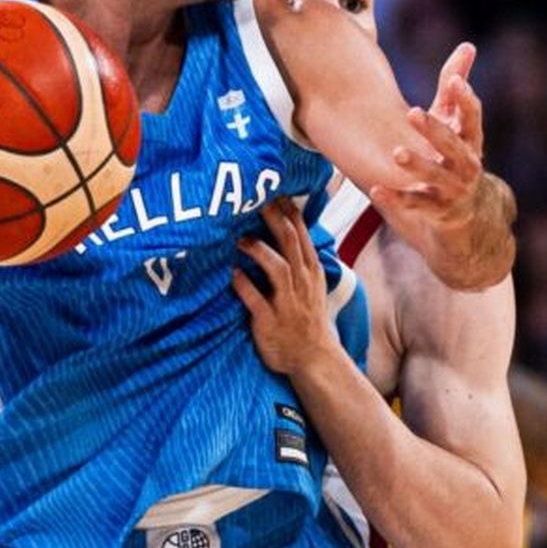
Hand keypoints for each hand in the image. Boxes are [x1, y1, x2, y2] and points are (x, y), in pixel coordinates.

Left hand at [232, 198, 335, 376]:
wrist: (314, 357)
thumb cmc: (307, 317)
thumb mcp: (311, 283)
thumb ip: (299, 257)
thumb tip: (285, 227)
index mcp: (310, 270)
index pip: (302, 233)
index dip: (288, 211)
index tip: (274, 190)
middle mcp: (301, 282)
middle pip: (291, 243)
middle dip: (274, 220)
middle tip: (257, 200)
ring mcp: (287, 302)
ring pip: (278, 268)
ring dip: (259, 251)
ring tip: (241, 239)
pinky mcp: (271, 320)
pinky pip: (257, 300)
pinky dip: (245, 286)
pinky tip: (233, 274)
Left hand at [367, 43, 485, 228]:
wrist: (466, 211)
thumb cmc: (456, 155)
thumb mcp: (456, 123)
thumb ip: (456, 87)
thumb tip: (468, 45)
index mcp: (472, 140)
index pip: (474, 118)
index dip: (466, 100)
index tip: (455, 82)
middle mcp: (467, 165)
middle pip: (454, 147)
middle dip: (435, 130)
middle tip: (413, 112)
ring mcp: (452, 189)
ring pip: (436, 177)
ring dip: (418, 164)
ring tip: (397, 153)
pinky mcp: (435, 210)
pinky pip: (415, 204)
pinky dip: (396, 198)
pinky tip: (375, 189)